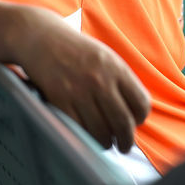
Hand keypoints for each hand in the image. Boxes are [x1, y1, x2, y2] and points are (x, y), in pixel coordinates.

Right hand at [12, 5, 150, 152]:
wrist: (43, 39)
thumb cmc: (77, 50)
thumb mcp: (106, 56)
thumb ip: (121, 81)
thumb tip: (135, 112)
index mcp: (116, 67)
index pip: (141, 103)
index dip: (140, 118)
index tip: (135, 122)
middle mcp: (100, 80)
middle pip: (124, 123)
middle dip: (126, 141)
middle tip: (124, 145)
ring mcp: (80, 91)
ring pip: (102, 133)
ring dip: (106, 143)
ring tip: (105, 141)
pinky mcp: (60, 101)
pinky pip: (79, 131)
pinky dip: (86, 138)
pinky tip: (87, 134)